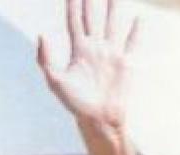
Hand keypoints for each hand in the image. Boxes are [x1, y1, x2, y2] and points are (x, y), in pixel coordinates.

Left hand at [37, 0, 139, 132]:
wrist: (98, 118)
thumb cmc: (75, 103)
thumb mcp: (55, 81)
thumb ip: (45, 59)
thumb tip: (41, 35)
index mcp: (78, 51)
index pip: (75, 21)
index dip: (74, 5)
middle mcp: (95, 48)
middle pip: (94, 18)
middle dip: (93, 1)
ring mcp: (111, 53)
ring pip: (112, 24)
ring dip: (113, 8)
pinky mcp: (125, 62)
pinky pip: (132, 42)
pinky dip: (136, 31)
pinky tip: (138, 19)